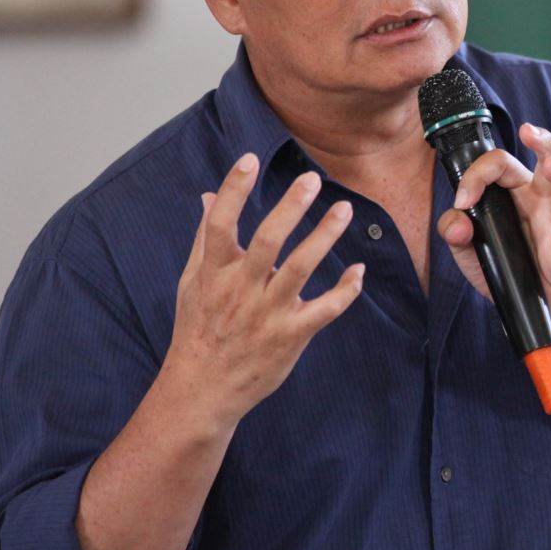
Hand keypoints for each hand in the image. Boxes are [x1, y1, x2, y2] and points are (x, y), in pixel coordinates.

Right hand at [165, 153, 364, 427]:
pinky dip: (345, 290)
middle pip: (267, 241)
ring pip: (300, 269)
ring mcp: (267, 314)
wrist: (202, 390)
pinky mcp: (291, 336)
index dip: (233, 190)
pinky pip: (324, 310)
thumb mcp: (191, 282)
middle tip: (312, 178)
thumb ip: (203, 237)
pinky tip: (358, 271)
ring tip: (345, 209)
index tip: (249, 159)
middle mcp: (240, 290)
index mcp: (214, 273)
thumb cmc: (198, 330)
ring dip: (324, 237)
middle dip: (290, 207)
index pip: (219, 224)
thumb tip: (206, 195)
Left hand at [436, 123, 550, 329]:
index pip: (502, 165)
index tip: (463, 199)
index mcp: (518, 192)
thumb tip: (457, 221)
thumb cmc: (501, 264)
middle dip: (544, 143)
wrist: (524, 304)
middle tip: (529, 132)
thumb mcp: (466, 248)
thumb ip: (453, 230)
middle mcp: (543, 201)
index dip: (479, 174)